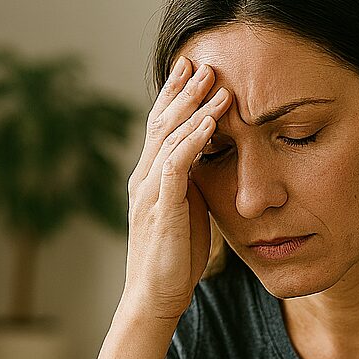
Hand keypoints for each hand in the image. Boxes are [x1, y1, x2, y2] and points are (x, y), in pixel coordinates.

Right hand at [123, 57, 232, 322]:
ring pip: (169, 138)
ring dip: (194, 108)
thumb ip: (191, 184)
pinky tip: (211, 124)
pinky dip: (194, 141)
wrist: (155, 297)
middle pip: (161, 123)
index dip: (174, 96)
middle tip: (203, 61)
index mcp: (149, 178)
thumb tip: (210, 161)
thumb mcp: (185, 212)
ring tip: (216, 84)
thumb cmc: (173, 259)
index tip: (192, 69)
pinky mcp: (161, 209)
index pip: (159, 127)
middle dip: (183, 91)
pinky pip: (176, 166)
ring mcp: (149, 192)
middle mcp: (143, 179)